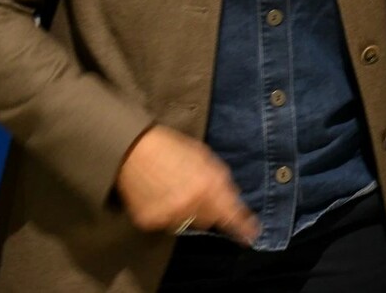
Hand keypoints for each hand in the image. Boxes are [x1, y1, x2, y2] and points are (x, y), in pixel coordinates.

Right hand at [114, 125, 257, 245]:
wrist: (134, 151)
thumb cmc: (174, 148)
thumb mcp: (205, 158)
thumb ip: (221, 179)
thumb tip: (232, 198)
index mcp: (209, 186)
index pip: (231, 214)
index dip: (243, 226)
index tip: (252, 236)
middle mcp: (192, 205)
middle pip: (209, 220)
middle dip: (209, 210)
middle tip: (197, 194)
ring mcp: (170, 216)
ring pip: (187, 224)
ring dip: (187, 213)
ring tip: (176, 192)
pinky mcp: (151, 223)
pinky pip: (166, 224)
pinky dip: (167, 215)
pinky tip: (161, 197)